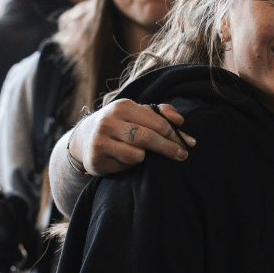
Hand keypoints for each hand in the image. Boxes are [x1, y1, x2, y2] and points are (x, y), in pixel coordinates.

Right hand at [69, 101, 194, 174]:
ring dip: (145, 156)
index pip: (157, 122)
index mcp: (123, 107)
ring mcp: (100, 140)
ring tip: (141, 153)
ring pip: (138, 155)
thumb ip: (161, 113)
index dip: (176, 134)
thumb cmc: (120, 125)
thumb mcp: (138, 113)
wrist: (83, 139)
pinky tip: (125, 158)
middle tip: (183, 155)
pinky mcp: (96, 159)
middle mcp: (109, 122)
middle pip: (148, 138)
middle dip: (169, 148)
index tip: (190, 143)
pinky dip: (131, 164)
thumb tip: (180, 121)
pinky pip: (125, 165)